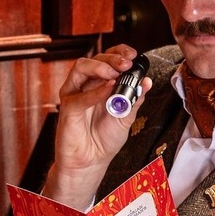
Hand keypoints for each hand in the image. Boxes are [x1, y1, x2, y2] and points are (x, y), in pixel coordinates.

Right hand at [44, 45, 152, 208]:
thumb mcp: (127, 117)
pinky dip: (95, 91)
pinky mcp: (68, 109)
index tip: (133, 55)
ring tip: (116, 73)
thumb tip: (146, 82)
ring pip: (81, 68)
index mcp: (101, 84)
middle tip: (127, 63)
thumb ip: (135, 99)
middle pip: (95, 59)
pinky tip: (109, 89)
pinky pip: (79, 96)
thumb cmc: (104, 139)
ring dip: (100, 67)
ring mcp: (75, 95)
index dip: (119, 53)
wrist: (91, 162)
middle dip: (112, 58)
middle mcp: (86, 85)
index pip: (107, 59)